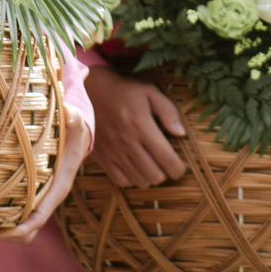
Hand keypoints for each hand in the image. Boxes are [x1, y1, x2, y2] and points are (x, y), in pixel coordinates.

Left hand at [0, 98, 93, 241]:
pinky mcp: (30, 196)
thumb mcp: (75, 123)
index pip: (41, 216)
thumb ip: (72, 117)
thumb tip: (69, 113)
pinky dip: (1, 218)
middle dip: (7, 235)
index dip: (23, 227)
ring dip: (2, 231)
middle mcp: (48, 199)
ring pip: (21, 227)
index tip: (4, 231)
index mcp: (58, 188)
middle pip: (28, 230)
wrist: (76, 138)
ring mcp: (38, 200)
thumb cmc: (73, 131)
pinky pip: (16, 216)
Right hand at [84, 67, 186, 187]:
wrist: (90, 91)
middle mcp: (128, 142)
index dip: (178, 169)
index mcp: (142, 126)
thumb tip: (181, 133)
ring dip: (149, 177)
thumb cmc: (123, 91)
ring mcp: (113, 152)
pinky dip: (131, 179)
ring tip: (150, 166)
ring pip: (139, 181)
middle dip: (165, 173)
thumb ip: (168, 111)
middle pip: (155, 175)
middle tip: (164, 164)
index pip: (167, 159)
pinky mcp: (102, 157)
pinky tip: (134, 168)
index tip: (179, 166)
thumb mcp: (149, 92)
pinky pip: (121, 181)